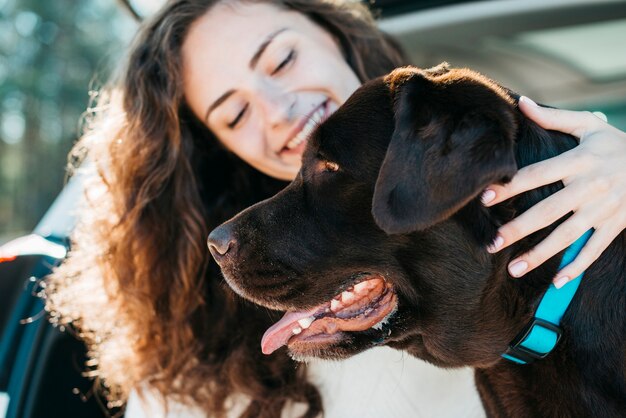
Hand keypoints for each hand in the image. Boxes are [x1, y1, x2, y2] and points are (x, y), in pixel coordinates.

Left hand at [481, 96, 625, 287]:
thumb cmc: (617, 144)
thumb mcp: (589, 126)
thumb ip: (554, 117)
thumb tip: (521, 102)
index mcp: (580, 161)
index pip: (537, 175)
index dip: (511, 186)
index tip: (485, 198)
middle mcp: (591, 186)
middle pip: (548, 211)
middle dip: (519, 229)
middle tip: (493, 244)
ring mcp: (605, 209)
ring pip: (568, 236)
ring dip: (541, 255)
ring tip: (514, 269)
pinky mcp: (617, 225)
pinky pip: (595, 249)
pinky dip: (578, 267)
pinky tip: (557, 282)